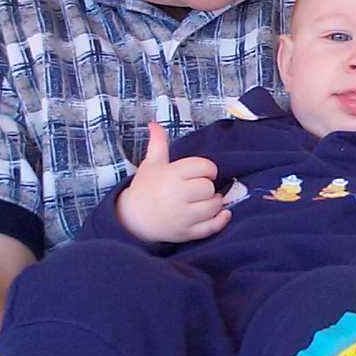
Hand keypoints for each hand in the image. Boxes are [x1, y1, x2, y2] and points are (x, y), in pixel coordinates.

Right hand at [116, 121, 230, 242]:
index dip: (207, 169)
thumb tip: (155, 123)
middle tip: (199, 189)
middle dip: (207, 187)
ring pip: (214, 206)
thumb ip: (158, 143)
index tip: (200, 173)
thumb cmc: (146, 188)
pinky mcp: (186, 233)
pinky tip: (223, 213)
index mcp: (170, 176)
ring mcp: (182, 217)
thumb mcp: (151, 164)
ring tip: (205, 200)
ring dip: (215, 202)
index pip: (204, 167)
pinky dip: (221, 220)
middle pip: (209, 187)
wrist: (132, 219)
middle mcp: (177, 196)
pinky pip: (212, 227)